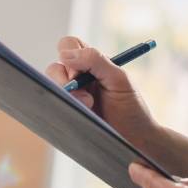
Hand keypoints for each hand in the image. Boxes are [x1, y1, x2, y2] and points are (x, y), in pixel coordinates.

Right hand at [45, 36, 160, 150]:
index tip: (79, 72)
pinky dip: (62, 108)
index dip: (69, 54)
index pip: (69, 46)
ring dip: (68, 96)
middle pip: (55, 67)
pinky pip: (52, 106)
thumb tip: (66, 53)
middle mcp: (78, 78)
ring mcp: (71, 97)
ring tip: (89, 107)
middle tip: (87, 97)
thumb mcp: (119, 79)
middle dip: (66, 80)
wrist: (136, 142)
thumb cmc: (132, 109)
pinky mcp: (66, 114)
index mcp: (92, 64)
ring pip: (50, 86)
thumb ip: (96, 61)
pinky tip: (80, 115)